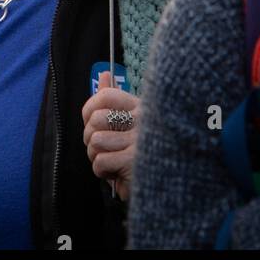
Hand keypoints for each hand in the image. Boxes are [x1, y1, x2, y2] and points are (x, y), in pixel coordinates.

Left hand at [81, 71, 139, 201]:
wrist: (169, 185)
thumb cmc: (147, 152)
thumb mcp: (135, 121)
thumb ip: (116, 98)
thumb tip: (104, 74)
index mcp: (142, 108)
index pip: (106, 95)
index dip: (90, 108)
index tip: (90, 122)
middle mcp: (142, 120)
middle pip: (96, 119)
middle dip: (90, 137)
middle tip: (101, 148)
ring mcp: (139, 140)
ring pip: (95, 141)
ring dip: (96, 156)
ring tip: (111, 161)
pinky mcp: (134, 161)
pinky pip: (100, 161)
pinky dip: (102, 171)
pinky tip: (115, 174)